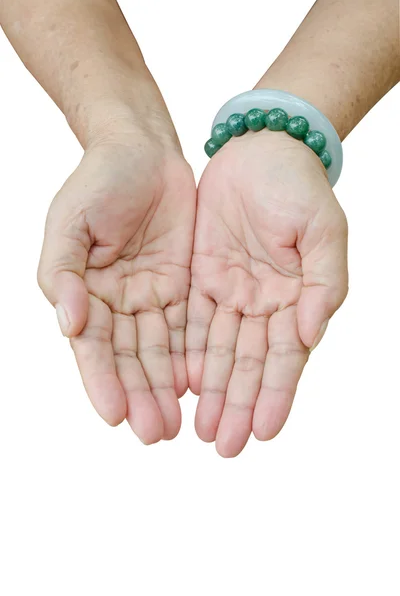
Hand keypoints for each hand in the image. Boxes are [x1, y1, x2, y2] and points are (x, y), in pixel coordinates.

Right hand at [38, 126, 195, 443]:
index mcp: (84, 290)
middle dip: (139, 395)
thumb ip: (63, 272)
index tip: (116, 415)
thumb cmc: (99, 181)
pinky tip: (196, 385)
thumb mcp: (71, 222)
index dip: (102, 380)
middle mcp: (116, 302)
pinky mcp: (181, 286)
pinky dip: (190, 357)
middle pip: (128, 357)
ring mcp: (150, 296)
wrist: (143, 150)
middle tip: (154, 434)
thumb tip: (68, 323)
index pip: (92, 345)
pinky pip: (187, 327)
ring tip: (175, 425)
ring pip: (158, 351)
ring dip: (164, 388)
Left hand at [187, 130, 347, 456]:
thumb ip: (325, 283)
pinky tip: (182, 385)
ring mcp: (232, 292)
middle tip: (224, 446)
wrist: (259, 149)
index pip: (284, 356)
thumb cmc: (297, 185)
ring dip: (212, 391)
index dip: (274, 394)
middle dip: (237, 405)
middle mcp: (264, 302)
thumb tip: (312, 333)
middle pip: (248, 363)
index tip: (263, 431)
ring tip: (201, 430)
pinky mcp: (202, 277)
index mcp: (298, 297)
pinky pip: (192, 322)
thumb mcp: (323, 230)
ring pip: (218, 351)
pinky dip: (187, 355)